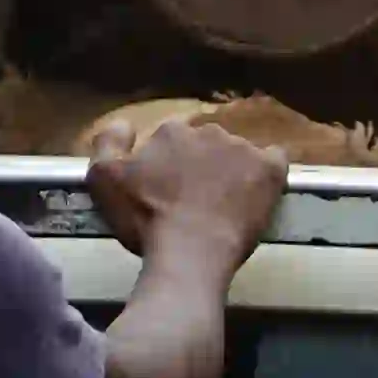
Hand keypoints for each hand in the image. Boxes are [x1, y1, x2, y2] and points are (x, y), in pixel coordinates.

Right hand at [84, 116, 287, 282]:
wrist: (188, 255)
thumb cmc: (145, 220)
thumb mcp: (103, 179)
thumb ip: (108, 141)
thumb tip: (124, 123)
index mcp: (172, 132)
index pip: (171, 140)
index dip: (169, 165)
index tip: (166, 190)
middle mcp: (209, 132)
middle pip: (205, 144)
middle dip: (200, 165)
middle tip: (192, 200)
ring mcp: (243, 150)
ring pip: (237, 154)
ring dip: (231, 171)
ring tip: (223, 205)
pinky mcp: (270, 171)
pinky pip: (274, 160)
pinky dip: (267, 172)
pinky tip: (259, 192)